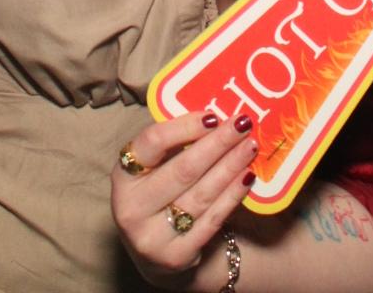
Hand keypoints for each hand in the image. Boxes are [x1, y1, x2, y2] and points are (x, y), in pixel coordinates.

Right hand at [112, 111, 256, 288]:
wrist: (154, 255)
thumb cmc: (157, 196)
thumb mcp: (151, 169)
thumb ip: (172, 144)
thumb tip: (213, 114)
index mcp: (123, 176)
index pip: (152, 142)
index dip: (184, 127)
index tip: (213, 115)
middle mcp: (131, 208)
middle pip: (183, 169)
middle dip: (218, 143)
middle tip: (243, 124)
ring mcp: (151, 236)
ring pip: (201, 194)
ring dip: (230, 167)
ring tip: (249, 147)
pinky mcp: (175, 257)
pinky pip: (211, 220)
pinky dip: (232, 196)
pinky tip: (247, 178)